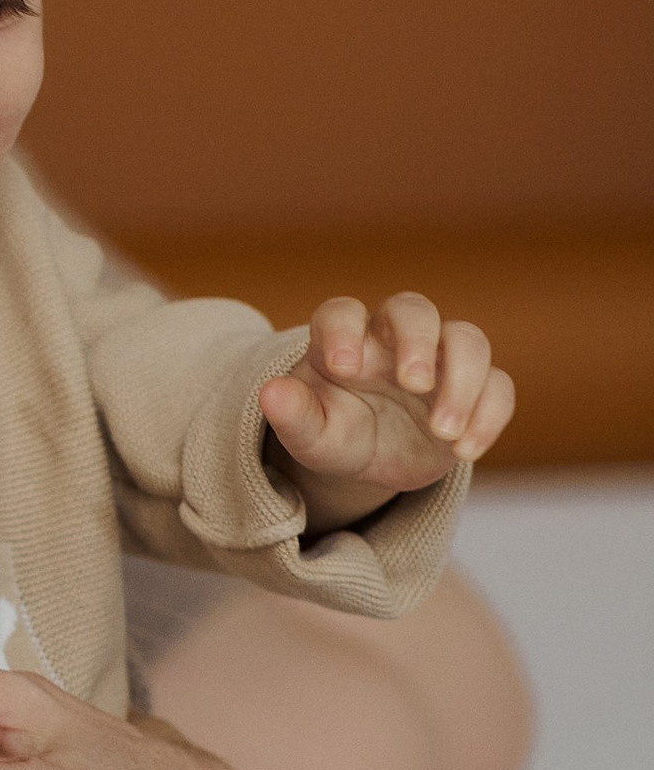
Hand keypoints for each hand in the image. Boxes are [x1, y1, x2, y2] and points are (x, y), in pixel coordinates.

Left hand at [260, 292, 514, 525]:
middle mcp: (395, 338)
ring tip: (443, 432)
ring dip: (463, 382)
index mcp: (344, 338)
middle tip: (414, 384)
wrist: (372, 460)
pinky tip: (465, 451)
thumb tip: (271, 394)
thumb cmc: (334, 433)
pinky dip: (490, 414)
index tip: (344, 367)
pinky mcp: (475, 388)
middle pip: (414, 309)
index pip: (341, 313)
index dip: (343, 331)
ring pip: (467, 340)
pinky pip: (498, 385)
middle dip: (418, 341)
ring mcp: (440, 360)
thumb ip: (293, 415)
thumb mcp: (311, 435)